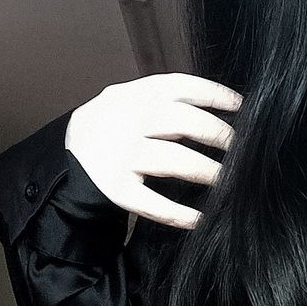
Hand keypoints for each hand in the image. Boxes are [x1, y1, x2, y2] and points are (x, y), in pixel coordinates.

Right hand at [64, 72, 242, 229]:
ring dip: (209, 172)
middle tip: (242, 150)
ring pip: (175, 162)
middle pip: (184, 122)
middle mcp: (127, 121)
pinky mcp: (116, 189)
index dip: (215, 94)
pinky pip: (154, 203)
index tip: (241, 106)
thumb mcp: (126, 104)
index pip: (180, 86)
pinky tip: (201, 219)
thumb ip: (162, 102)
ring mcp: (121, 155)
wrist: (64, 163)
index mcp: (133, 96)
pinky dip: (180, 214)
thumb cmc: (110, 132)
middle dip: (219, 135)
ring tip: (230, 182)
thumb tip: (217, 109)